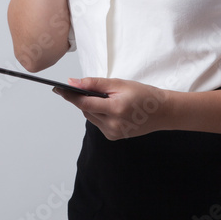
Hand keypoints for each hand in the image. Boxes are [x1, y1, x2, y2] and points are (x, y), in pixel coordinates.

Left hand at [53, 77, 172, 140]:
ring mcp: (114, 133)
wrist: (163, 112)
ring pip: (91, 117)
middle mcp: (113, 125)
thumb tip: (74, 82)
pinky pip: (99, 123)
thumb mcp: (120, 84)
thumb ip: (95, 84)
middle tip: (89, 88)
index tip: (57, 89)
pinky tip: (111, 108)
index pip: (84, 103)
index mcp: (115, 109)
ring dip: (91, 106)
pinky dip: (99, 113)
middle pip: (86, 110)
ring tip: (106, 98)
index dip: (69, 95)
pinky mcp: (114, 137)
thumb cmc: (144, 95)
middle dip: (84, 98)